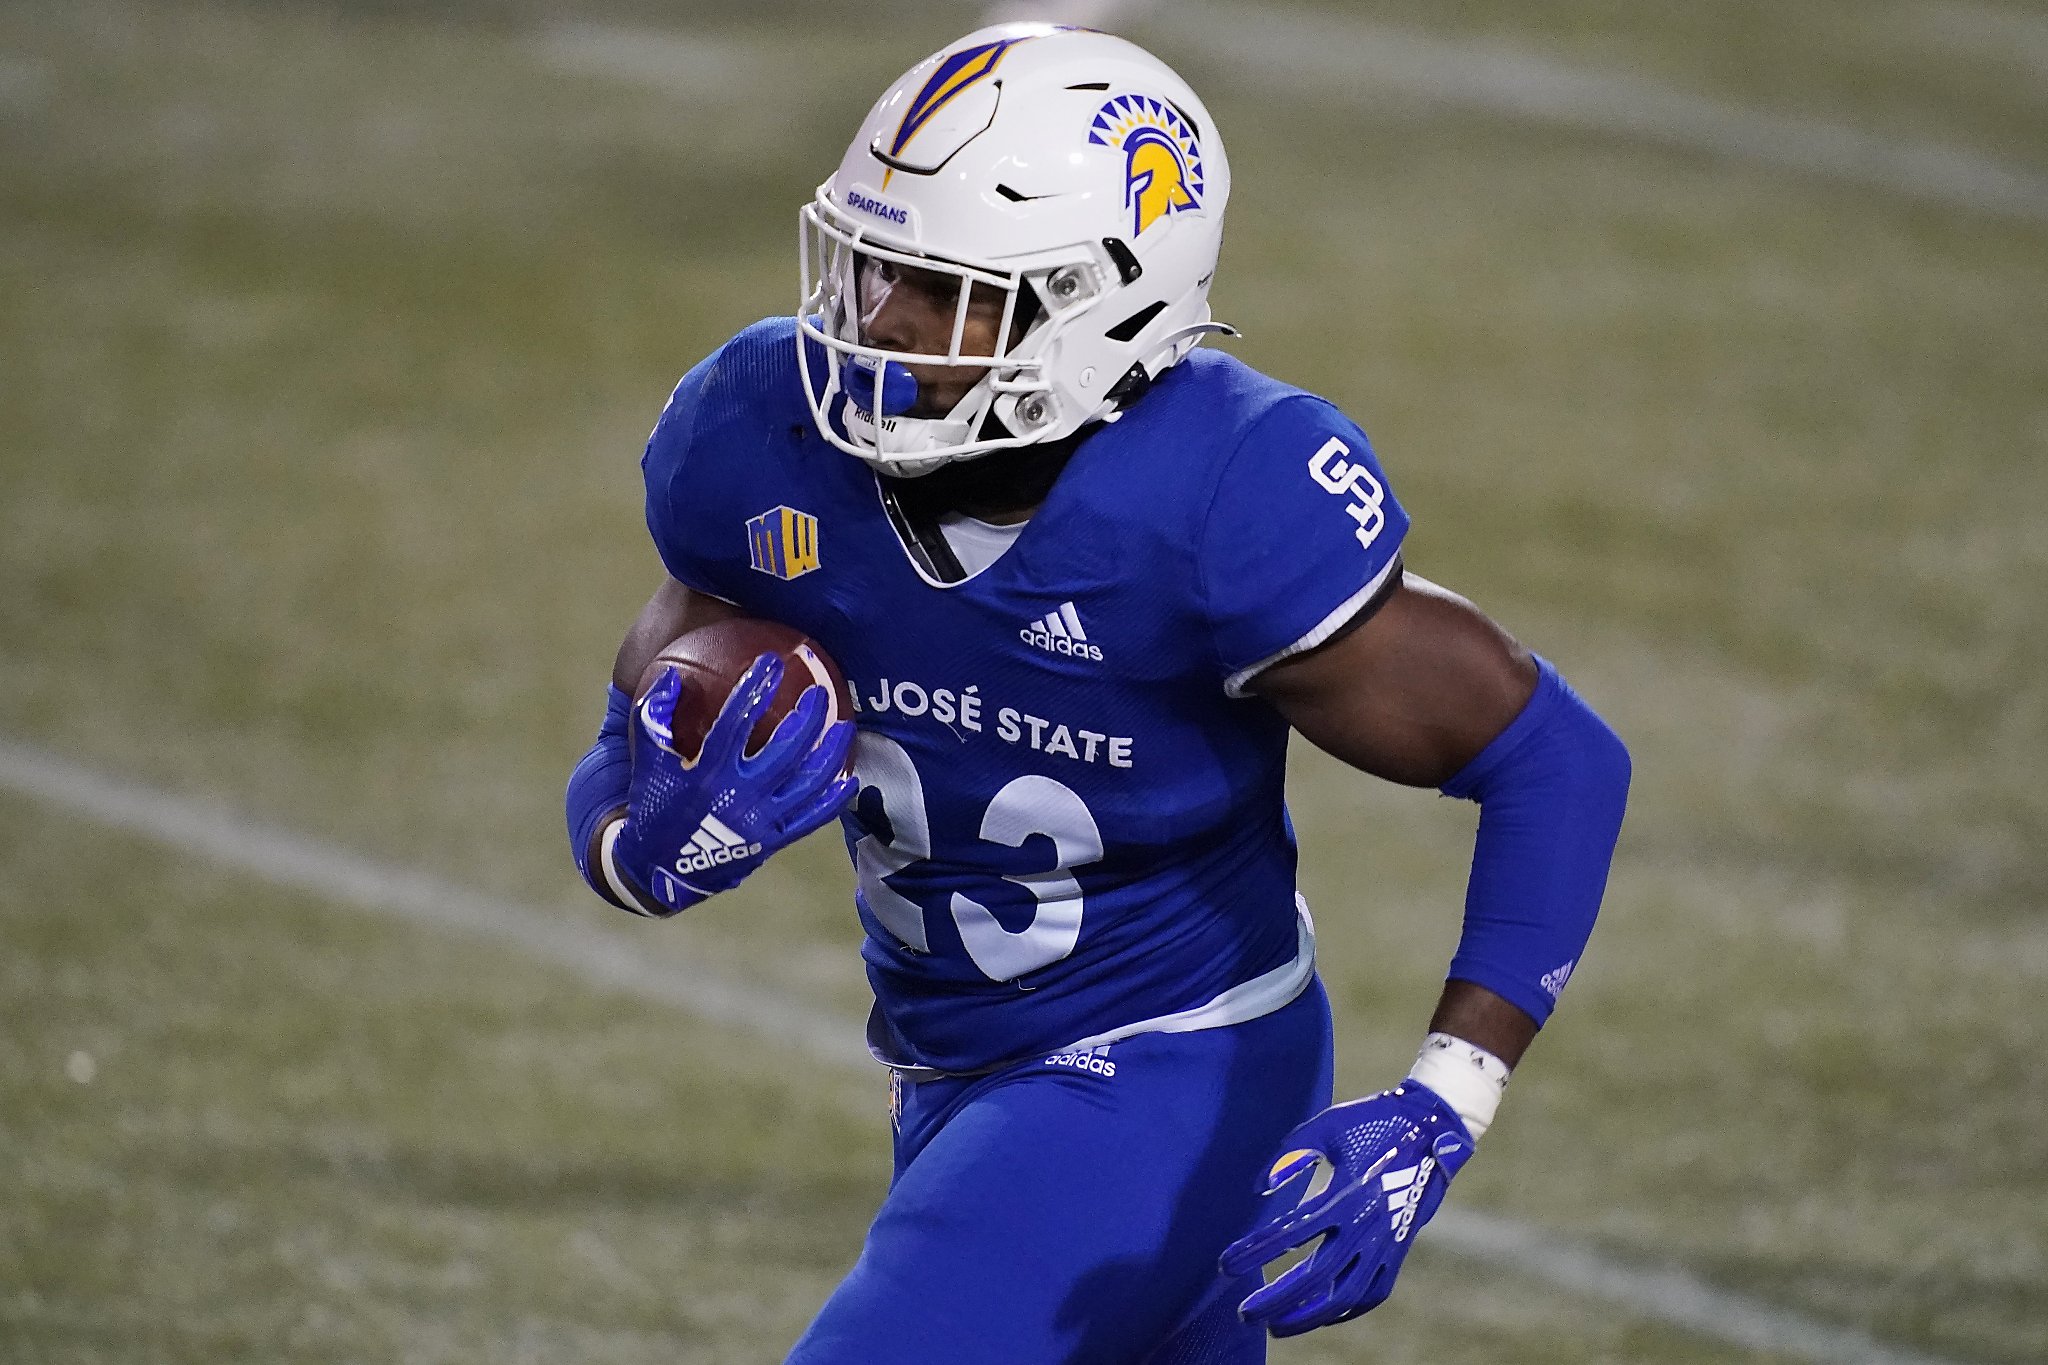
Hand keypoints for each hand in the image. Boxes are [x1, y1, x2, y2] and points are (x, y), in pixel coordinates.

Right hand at [613, 654, 857, 912]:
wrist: (660, 871)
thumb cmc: (653, 806)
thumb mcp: (646, 763)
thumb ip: (653, 717)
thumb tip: (668, 673)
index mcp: (706, 774)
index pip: (737, 722)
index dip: (756, 689)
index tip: (772, 662)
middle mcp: (738, 797)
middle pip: (786, 749)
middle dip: (807, 717)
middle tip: (819, 693)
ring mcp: (760, 822)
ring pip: (808, 782)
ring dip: (831, 752)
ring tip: (844, 726)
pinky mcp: (773, 842)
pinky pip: (812, 818)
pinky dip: (833, 798)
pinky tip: (849, 778)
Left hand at [1220, 1082, 1473, 1336]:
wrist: (1431, 1129)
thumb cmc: (1372, 1122)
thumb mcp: (1326, 1126)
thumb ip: (1289, 1155)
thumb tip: (1257, 1189)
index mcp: (1346, 1194)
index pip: (1290, 1233)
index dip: (1254, 1252)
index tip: (1225, 1266)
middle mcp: (1366, 1226)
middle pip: (1314, 1277)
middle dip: (1275, 1299)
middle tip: (1245, 1312)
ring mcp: (1385, 1243)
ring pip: (1344, 1295)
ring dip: (1307, 1316)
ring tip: (1276, 1327)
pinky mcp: (1398, 1251)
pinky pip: (1371, 1294)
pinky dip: (1344, 1311)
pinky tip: (1320, 1315)